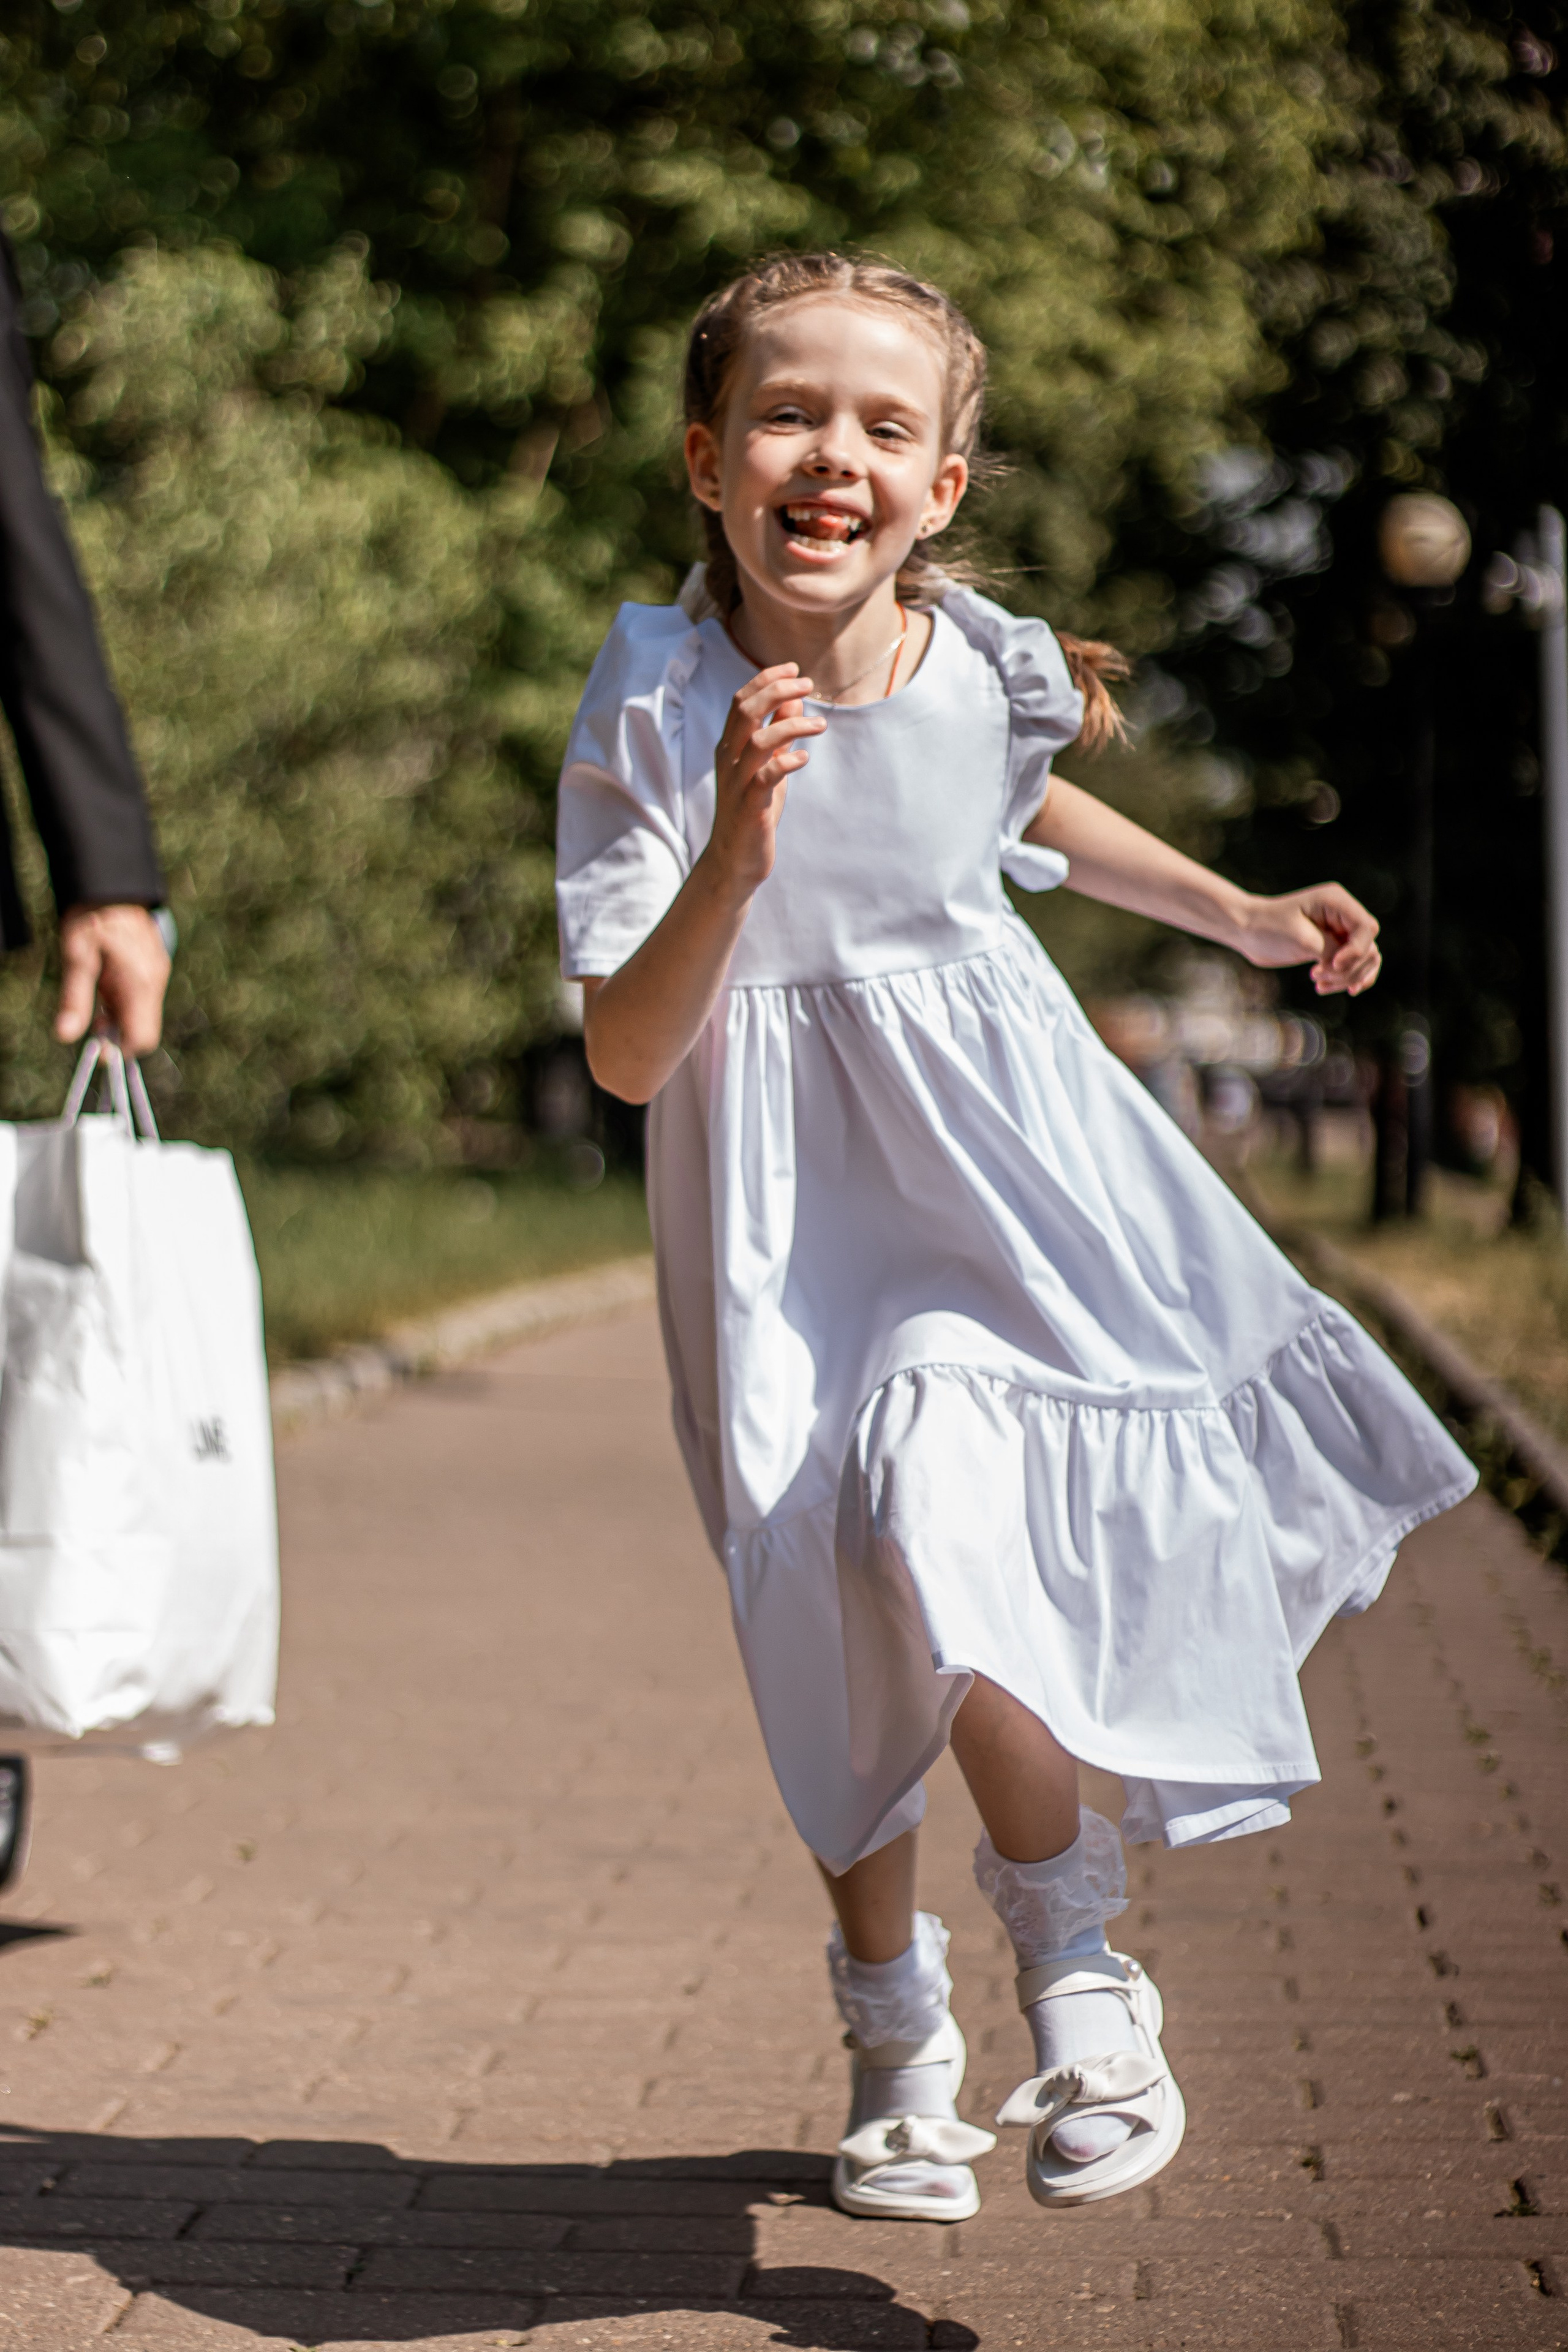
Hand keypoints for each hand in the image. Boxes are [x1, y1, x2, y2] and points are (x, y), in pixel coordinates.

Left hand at [56, 903, 171, 1057]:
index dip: (121, 1049)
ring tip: (99, 991)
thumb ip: (75, 999)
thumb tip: (65, 1036)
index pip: (142, 1038)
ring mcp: (158, 975)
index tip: (98, 1045)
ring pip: (144, 1015)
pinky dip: (126, 1001)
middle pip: (144, 1030)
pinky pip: (145, 999)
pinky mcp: (156, 968)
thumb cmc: (91, 919)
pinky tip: (109, 981)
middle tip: (95, 1016)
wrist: (113, 887)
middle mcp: (155, 982)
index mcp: (140, 984)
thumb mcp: (77, 958)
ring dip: (121, 1015)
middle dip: (119, 1032)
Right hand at [701, 664, 825, 897]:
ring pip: (758, 741)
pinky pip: (766, 777)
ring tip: (821, 726)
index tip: (795, 669)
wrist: (735, 859)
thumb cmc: (754, 810)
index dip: (766, 679)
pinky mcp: (750, 806)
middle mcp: (729, 759)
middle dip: (777, 691)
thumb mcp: (767, 765)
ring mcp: (737, 783)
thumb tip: (794, 699)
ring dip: (792, 726)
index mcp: (730, 746)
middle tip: (808, 684)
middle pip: (745, 711)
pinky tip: (804, 758)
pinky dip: (787, 762)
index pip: (741, 700)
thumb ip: (778, 733)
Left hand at [1233, 883, 1380, 995]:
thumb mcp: (1302, 940)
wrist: (1246, 931)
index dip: (1356, 952)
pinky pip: (1352, 966)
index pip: (1366, 928)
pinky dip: (1343, 980)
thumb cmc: (1268, 928)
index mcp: (1336, 901)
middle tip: (1316, 975)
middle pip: (1368, 947)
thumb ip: (1332, 951)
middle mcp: (1342, 913)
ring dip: (1346, 978)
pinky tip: (1323, 987)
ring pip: (1363, 960)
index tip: (1331, 965)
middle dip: (1348, 969)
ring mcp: (1339, 931)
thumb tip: (1351, 964)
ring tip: (1319, 984)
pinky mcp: (1332, 946)